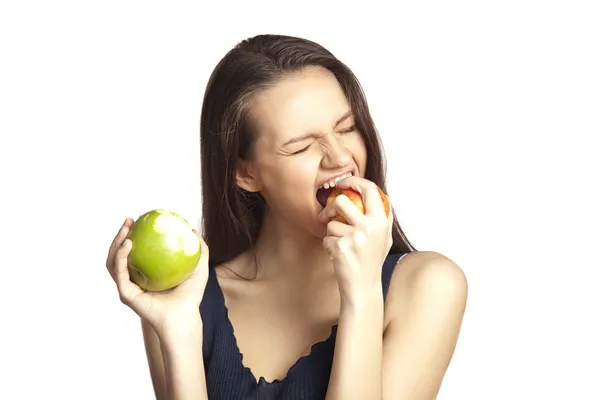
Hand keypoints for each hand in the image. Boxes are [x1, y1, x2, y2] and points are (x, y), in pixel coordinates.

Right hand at [105, 218, 209, 333]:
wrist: (185, 315)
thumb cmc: (191, 295)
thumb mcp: (198, 267)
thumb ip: (199, 249)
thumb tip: (192, 230)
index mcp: (145, 274)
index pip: (134, 252)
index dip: (133, 235)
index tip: (138, 220)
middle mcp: (133, 280)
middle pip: (119, 254)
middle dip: (119, 235)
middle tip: (129, 220)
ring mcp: (127, 287)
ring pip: (113, 262)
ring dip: (115, 243)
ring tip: (125, 229)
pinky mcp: (125, 294)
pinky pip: (120, 272)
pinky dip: (121, 257)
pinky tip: (128, 244)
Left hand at [318, 177, 392, 299]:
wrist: (363, 286)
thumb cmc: (371, 260)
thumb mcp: (384, 237)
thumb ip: (379, 216)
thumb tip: (369, 193)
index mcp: (382, 221)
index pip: (370, 189)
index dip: (354, 181)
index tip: (343, 183)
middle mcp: (370, 227)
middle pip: (341, 201)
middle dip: (330, 208)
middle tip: (327, 215)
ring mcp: (355, 237)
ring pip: (331, 223)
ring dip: (332, 234)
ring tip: (341, 246)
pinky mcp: (341, 247)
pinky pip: (326, 238)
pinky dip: (329, 246)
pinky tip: (339, 256)